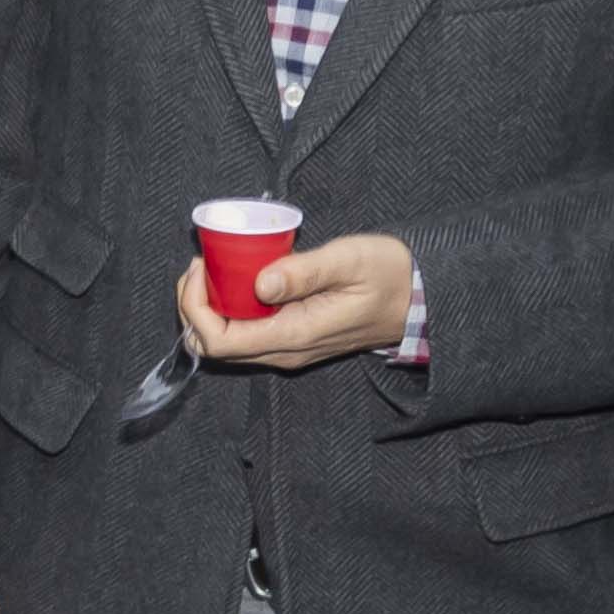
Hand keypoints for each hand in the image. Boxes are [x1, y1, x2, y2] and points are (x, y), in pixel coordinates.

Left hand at [187, 231, 415, 370]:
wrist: (419, 300)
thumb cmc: (388, 275)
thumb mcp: (348, 261)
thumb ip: (303, 272)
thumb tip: (259, 281)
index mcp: (294, 336)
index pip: (219, 340)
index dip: (194, 307)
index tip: (199, 267)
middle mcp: (286, 352)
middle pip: (215, 346)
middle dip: (194, 306)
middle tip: (201, 263)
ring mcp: (289, 350)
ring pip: (229, 342)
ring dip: (211, 307)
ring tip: (214, 266)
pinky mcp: (294, 340)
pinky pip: (248, 333)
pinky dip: (231, 308)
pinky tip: (238, 276)